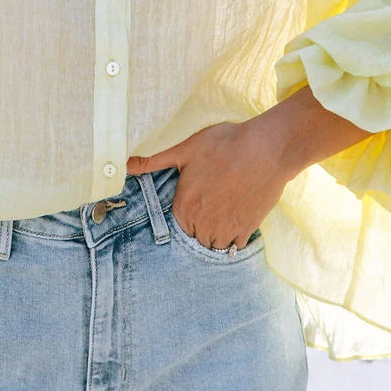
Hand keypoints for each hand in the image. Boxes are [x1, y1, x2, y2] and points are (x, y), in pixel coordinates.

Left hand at [125, 116, 293, 251]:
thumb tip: (125, 165)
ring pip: (214, 245)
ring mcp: (226, 229)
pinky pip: (235, 246)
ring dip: (215, 235)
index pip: (178, 225)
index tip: (196, 201)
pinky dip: (234, 239)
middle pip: (196, 237)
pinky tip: (237, 221)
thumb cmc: (224, 145)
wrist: (265, 149)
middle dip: (200, 226)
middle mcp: (202, 224)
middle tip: (210, 206)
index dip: (186, 213)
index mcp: (185, 207)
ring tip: (222, 215)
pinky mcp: (247, 229)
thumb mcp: (185, 150)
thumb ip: (154, 161)